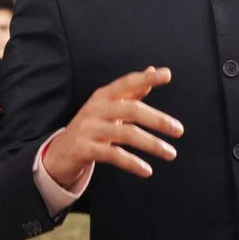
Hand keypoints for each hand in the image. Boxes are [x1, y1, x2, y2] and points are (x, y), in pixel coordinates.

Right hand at [41, 67, 181, 190]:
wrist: (59, 152)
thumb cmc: (91, 127)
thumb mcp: (108, 107)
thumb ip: (131, 91)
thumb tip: (152, 69)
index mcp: (103, 96)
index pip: (127, 83)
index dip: (146, 78)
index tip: (166, 75)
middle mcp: (96, 108)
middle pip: (131, 109)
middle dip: (158, 119)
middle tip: (179, 130)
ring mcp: (89, 128)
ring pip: (126, 133)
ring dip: (152, 144)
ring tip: (171, 153)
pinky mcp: (84, 148)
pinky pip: (113, 155)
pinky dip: (132, 163)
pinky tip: (147, 170)